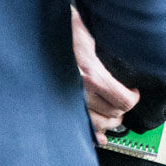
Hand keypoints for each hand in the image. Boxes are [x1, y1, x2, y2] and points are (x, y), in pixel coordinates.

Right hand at [70, 7, 139, 144]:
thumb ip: (105, 40)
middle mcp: (80, 93)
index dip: (133, 98)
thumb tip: (124, 40)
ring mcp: (68, 103)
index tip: (134, 92)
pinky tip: (99, 134)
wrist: (31, 39)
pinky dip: (93, 134)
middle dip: (121, 109)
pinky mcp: (58, 108)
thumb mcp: (86, 30)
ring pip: (98, 125)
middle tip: (123, 101)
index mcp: (92, 75)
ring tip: (112, 113)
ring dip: (109, 121)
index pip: (123, 100)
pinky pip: (80, 129)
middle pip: (113, 114)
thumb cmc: (59, 32)